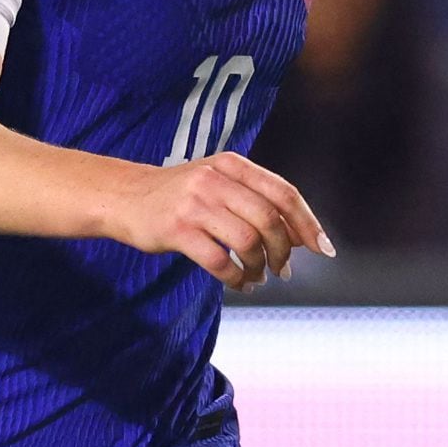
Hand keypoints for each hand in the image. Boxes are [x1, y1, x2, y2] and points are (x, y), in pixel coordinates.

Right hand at [109, 152, 332, 286]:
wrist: (125, 197)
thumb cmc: (179, 195)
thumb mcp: (218, 181)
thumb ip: (255, 199)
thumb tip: (301, 235)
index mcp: (232, 164)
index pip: (283, 193)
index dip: (308, 223)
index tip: (322, 248)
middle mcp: (215, 179)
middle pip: (269, 219)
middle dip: (284, 251)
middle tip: (282, 270)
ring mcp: (195, 204)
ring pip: (248, 241)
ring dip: (259, 266)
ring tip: (256, 276)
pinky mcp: (177, 230)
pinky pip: (220, 261)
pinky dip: (236, 277)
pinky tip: (238, 282)